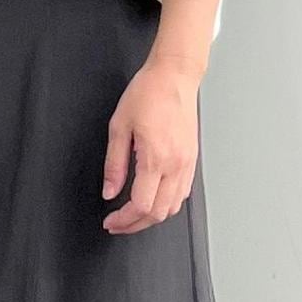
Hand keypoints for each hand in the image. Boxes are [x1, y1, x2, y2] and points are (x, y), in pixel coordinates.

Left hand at [101, 54, 200, 233]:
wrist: (174, 77)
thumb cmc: (147, 94)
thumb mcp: (119, 127)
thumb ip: (114, 164)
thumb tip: (109, 191)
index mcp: (155, 158)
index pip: (141, 205)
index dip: (124, 220)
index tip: (110, 221)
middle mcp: (175, 164)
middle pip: (158, 213)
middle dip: (135, 225)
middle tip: (117, 223)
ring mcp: (187, 163)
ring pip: (173, 207)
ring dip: (152, 217)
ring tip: (132, 215)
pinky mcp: (192, 159)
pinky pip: (182, 193)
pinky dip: (166, 204)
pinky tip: (152, 198)